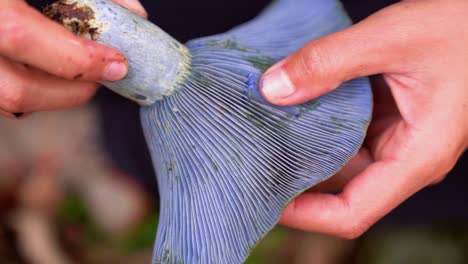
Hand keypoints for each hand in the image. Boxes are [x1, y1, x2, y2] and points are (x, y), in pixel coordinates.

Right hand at [0, 0, 146, 117]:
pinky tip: (47, 67)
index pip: (20, 35)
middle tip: (103, 74)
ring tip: (79, 71)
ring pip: (5, 102)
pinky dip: (31, 86)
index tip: (117, 63)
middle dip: (71, 92)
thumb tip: (134, 13)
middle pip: (14, 91)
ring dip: (52, 94)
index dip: (77, 57)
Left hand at [260, 0, 467, 238]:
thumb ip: (329, 62)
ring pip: (340, 158)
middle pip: (339, 188)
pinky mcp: (389, 121)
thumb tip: (273, 89)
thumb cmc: (461, 27)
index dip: (304, 215)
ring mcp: (397, 139)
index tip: (264, 200)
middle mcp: (405, 157)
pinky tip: (293, 107)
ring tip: (263, 131)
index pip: (352, 212)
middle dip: (294, 175)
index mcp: (416, 157)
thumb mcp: (391, 38)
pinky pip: (347, 133)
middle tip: (252, 156)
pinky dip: (320, 123)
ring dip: (304, 144)